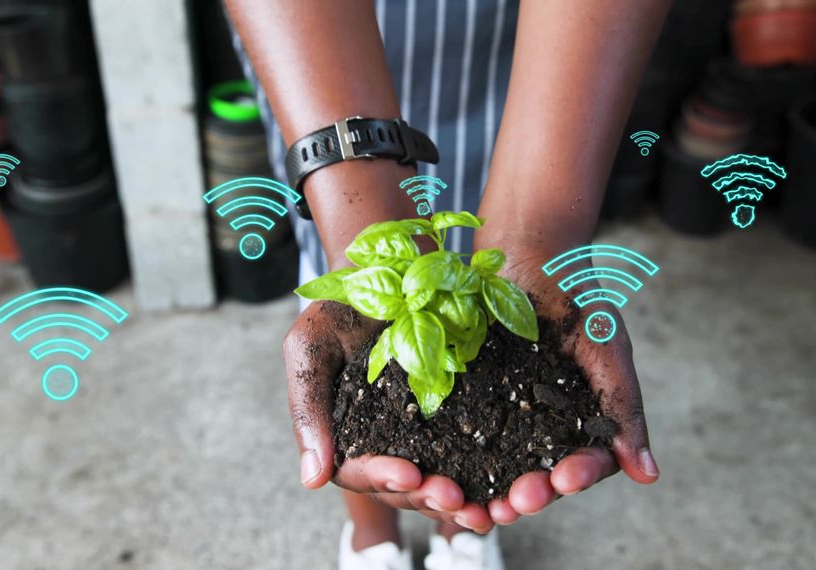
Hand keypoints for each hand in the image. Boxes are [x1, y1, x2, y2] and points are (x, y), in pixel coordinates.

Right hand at [282, 300, 495, 532]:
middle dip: (427, 496)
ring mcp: (425, 433)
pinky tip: (507, 488)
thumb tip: (312, 481)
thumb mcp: (308, 349)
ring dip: (461, 499)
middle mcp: (386, 444)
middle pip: (405, 488)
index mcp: (346, 437)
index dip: (383, 478)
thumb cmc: (335, 309)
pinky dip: (489, 476)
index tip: (408, 474)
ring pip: (440, 483)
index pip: (360, 472)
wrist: (385, 273)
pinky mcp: (461, 416)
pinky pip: (476, 455)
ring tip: (483, 506)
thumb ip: (307, 410)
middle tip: (454, 497)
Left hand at [472, 243, 659, 524]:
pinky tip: (444, 473)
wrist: (527, 254)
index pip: (585, 462)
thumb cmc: (577, 296)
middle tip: (519, 503)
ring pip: (497, 466)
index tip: (566, 480)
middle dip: (531, 493)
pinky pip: (459, 435)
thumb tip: (648, 477)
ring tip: (482, 506)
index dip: (577, 476)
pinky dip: (453, 459)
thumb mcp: (606, 349)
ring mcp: (502, 413)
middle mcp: (542, 425)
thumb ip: (623, 407)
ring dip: (491, 490)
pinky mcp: (467, 398)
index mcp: (581, 419)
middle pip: (539, 474)